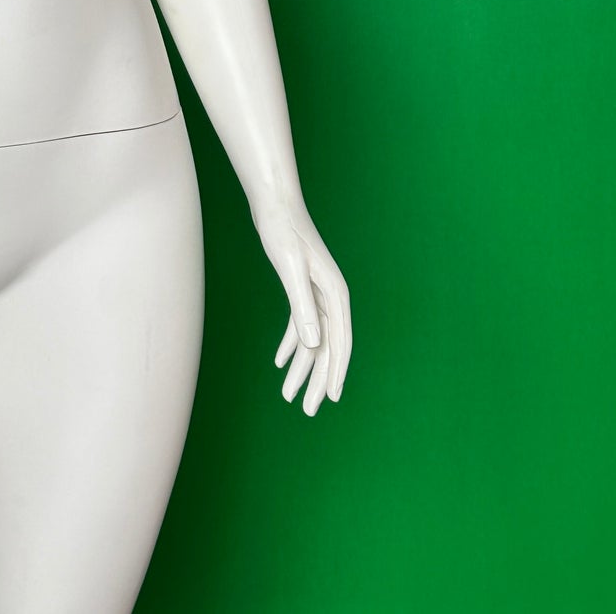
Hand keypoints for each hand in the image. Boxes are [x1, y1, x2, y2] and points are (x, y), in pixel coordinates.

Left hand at [253, 199, 350, 415]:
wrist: (275, 205)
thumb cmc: (284, 232)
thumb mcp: (291, 269)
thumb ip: (303, 306)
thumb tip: (314, 344)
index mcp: (335, 295)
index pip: (340, 342)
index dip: (336, 372)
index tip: (331, 398)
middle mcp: (331, 297)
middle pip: (327, 347)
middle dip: (318, 380)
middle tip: (309, 411)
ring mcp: (317, 294)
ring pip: (312, 340)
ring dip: (302, 368)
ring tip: (290, 396)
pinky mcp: (302, 289)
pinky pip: (299, 325)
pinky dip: (290, 345)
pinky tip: (281, 362)